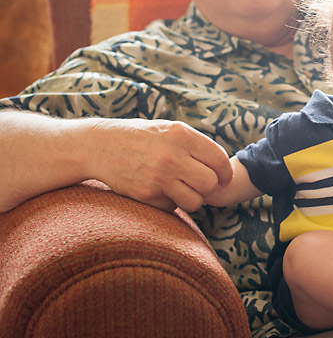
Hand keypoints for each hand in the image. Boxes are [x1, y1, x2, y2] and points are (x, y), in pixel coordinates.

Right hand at [87, 118, 232, 211]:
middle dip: (210, 188)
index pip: (219, 160)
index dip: (225, 173)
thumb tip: (223, 168)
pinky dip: (171, 202)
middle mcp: (172, 156)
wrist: (101, 146)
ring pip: (195, 201)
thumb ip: (197, 145)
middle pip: (210, 184)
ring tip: (183, 189)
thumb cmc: (143, 137)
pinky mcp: (146, 194)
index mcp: (182, 135)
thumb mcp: (171, 130)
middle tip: (201, 185)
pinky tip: (161, 190)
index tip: (223, 178)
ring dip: (192, 198)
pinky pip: (173, 207)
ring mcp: (158, 177)